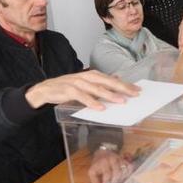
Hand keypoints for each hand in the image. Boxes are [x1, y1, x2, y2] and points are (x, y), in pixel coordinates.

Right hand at [25, 69, 139, 109]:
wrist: (44, 89)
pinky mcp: (68, 90)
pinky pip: (82, 96)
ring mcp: (77, 82)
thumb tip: (116, 84)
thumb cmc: (67, 88)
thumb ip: (99, 85)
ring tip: (121, 101)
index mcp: (92, 75)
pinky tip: (100, 107)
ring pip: (96, 88)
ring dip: (110, 95)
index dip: (125, 84)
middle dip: (122, 88)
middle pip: (107, 82)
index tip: (137, 90)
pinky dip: (91, 102)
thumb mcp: (85, 85)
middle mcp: (86, 77)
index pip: (112, 79)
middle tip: (134, 94)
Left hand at [87, 149, 130, 182]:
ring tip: (117, 181)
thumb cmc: (97, 164)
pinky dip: (128, 173)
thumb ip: (94, 180)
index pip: (107, 174)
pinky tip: (123, 176)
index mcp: (103, 163)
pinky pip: (130, 167)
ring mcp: (120, 159)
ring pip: (124, 171)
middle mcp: (112, 160)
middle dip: (114, 182)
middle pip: (117, 173)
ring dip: (121, 178)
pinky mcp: (125, 160)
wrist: (103, 152)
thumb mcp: (92, 171)